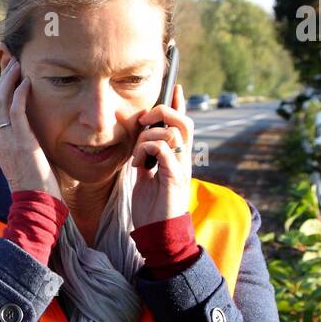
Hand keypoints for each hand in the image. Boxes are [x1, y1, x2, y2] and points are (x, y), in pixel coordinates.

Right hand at [0, 57, 63, 200]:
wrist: (36, 208)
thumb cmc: (40, 193)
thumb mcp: (33, 167)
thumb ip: (33, 150)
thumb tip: (43, 142)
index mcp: (3, 147)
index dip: (3, 92)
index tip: (12, 78)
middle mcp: (1, 142)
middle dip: (2, 80)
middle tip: (12, 62)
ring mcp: (9, 142)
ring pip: (0, 102)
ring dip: (8, 81)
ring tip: (17, 65)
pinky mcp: (22, 143)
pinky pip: (16, 112)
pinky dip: (19, 94)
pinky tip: (27, 82)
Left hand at [130, 84, 192, 228]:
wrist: (158, 234)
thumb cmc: (152, 209)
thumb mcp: (146, 179)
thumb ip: (147, 161)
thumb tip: (139, 146)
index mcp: (177, 158)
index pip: (183, 124)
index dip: (180, 104)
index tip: (175, 88)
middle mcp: (183, 159)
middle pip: (184, 121)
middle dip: (163, 112)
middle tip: (143, 121)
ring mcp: (181, 167)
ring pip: (173, 132)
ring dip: (148, 137)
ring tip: (137, 156)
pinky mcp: (174, 177)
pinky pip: (164, 149)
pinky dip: (146, 150)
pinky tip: (138, 165)